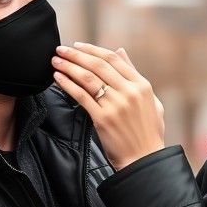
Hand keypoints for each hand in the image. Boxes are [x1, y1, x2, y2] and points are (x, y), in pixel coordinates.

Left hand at [51, 43, 164, 169]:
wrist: (143, 159)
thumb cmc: (148, 131)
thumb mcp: (150, 99)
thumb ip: (134, 74)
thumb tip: (120, 51)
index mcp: (142, 85)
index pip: (113, 59)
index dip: (92, 50)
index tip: (77, 46)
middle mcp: (129, 92)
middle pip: (98, 65)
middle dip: (76, 54)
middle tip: (60, 49)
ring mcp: (116, 105)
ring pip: (88, 78)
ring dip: (69, 66)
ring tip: (56, 61)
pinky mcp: (103, 119)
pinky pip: (81, 96)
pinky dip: (68, 84)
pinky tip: (58, 78)